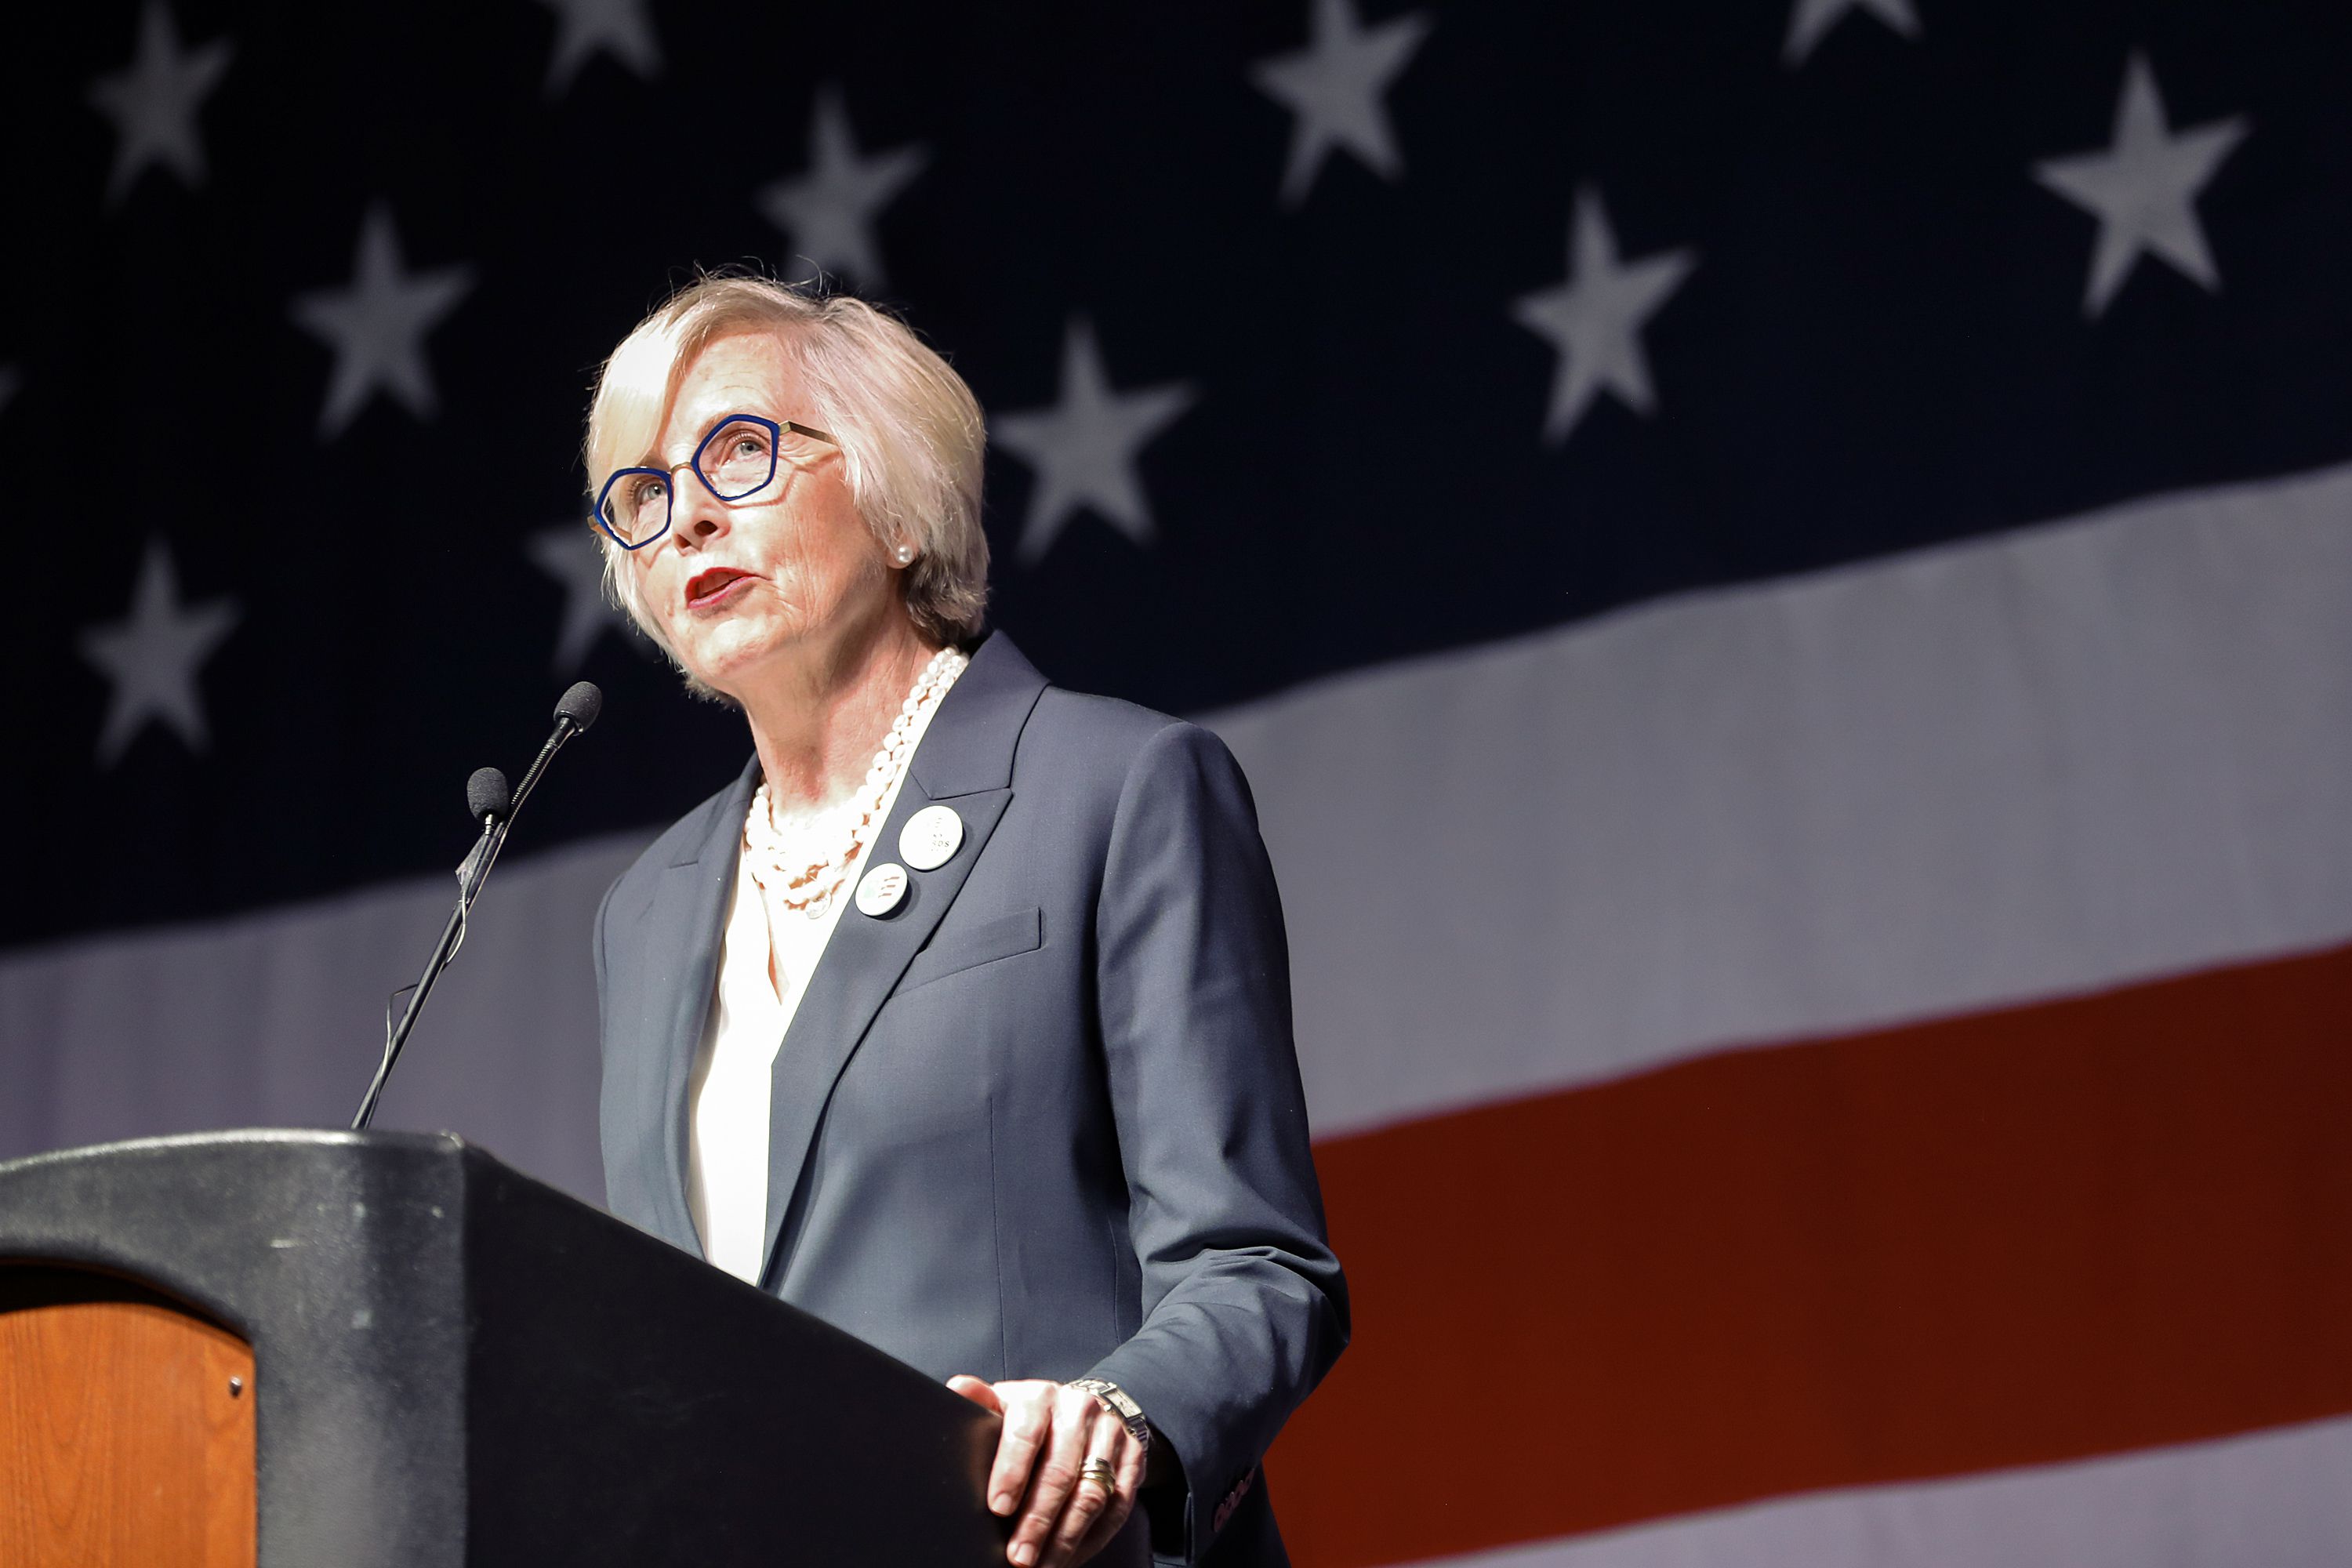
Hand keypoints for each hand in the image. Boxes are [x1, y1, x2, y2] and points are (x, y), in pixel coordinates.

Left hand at [948, 1375, 1145, 1567]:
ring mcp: (1110, 1433)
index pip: (1027, 1432)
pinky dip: (1093, 1539)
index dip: (1012, 1471)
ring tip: (1043, 1565)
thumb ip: (980, 1401)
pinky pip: (1118, 1506)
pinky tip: (1070, 1557)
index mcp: (1041, 1396)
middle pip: (1061, 1471)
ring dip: (1066, 1537)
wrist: (1087, 1407)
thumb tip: (957, 1388)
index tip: (998, 1508)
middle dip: (1038, 1519)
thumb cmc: (1033, 1417)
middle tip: (1019, 1556)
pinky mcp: (1133, 1457)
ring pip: (1092, 1493)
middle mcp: (1080, 1410)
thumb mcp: (1004, 1405)